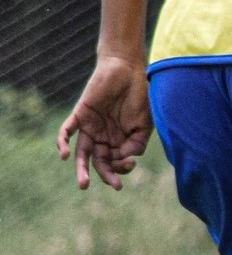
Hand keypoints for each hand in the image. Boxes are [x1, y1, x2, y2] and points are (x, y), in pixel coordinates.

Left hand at [58, 55, 152, 189]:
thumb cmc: (141, 95)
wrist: (128, 70)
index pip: (117, 162)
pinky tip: (64, 156)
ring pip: (82, 153)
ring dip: (81, 169)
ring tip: (84, 185)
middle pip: (100, 162)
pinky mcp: (79, 115)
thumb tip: (125, 160)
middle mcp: (104, 137)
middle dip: (106, 175)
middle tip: (114, 185)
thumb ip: (137, 143)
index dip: (122, 167)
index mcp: (120, 141)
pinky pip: (67, 132)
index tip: (131, 163)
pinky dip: (63, 144)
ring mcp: (91, 127)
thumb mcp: (145, 123)